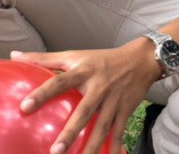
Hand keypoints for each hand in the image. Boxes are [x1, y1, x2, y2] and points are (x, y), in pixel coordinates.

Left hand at [10, 39, 158, 153]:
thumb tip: (15, 56)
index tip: (25, 106)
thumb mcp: (75, 55)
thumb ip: (45, 59)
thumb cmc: (102, 59)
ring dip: (91, 145)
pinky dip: (114, 145)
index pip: (60, 81)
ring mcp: (114, 99)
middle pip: (84, 111)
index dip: (43, 92)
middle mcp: (99, 86)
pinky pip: (118, 130)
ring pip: (102, 126)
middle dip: (71, 132)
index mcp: (84, 71)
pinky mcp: (125, 109)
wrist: (142, 58)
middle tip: (55, 151)